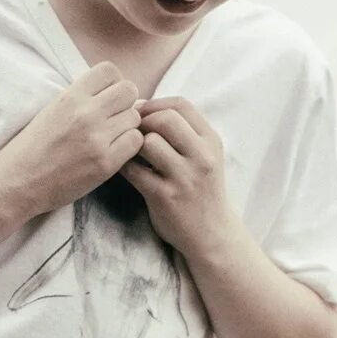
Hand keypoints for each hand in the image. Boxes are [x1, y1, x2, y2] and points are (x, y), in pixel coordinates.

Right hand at [2, 63, 144, 213]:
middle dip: (125, 102)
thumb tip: (112, 91)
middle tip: (115, 118)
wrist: (18, 182)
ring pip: (135, 117)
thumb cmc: (33, 147)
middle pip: (129, 90)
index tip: (107, 97)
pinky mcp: (105, 163)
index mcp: (70, 96)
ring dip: (127, 126)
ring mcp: (97, 138)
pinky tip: (113, 152)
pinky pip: (135, 142)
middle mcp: (85, 113)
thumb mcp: (52, 109)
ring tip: (111, 137)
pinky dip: (128, 146)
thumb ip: (80, 98)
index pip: (109, 70)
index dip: (113, 83)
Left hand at [121, 98, 235, 259]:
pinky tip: (126, 168)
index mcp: (211, 141)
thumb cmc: (201, 190)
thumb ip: (183, 132)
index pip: (181, 105)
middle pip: (165, 119)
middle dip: (142, 121)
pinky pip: (135, 171)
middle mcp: (202, 157)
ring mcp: (184, 178)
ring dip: (132, 144)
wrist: (211, 234)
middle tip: (131, 132)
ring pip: (149, 143)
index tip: (141, 113)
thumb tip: (142, 106)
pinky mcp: (165, 197)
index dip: (155, 104)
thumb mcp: (205, 156)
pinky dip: (124, 165)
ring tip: (129, 152)